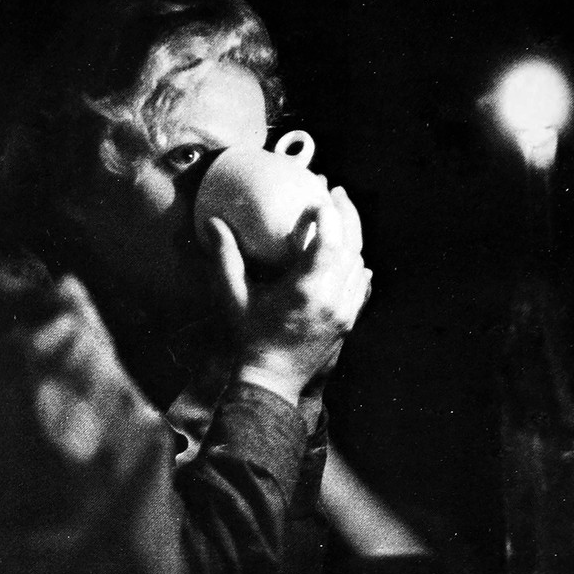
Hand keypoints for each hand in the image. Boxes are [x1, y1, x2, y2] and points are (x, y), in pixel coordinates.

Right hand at [206, 184, 371, 404]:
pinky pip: (362, 287)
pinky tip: (353, 260)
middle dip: (346, 214)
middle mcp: (333, 297)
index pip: (329, 238)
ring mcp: (344, 311)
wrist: (272, 382)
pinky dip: (358, 268)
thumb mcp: (233, 297)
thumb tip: (211, 222)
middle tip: (336, 192)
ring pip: (360, 264)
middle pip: (352, 245)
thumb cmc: (249, 338)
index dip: (326, 212)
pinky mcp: (348, 322)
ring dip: (352, 240)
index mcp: (307, 288)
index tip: (317, 193)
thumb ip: (225, 257)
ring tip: (340, 221)